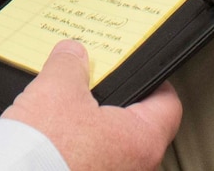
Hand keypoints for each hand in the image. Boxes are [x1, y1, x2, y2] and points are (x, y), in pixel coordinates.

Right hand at [0, 40, 181, 170]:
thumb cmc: (45, 152)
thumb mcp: (56, 89)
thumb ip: (70, 65)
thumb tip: (72, 54)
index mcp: (142, 140)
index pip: (168, 104)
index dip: (154, 80)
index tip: (142, 69)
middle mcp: (136, 167)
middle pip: (139, 126)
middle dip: (117, 103)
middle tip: (98, 84)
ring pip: (114, 147)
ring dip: (96, 128)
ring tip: (70, 109)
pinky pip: (94, 162)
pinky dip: (82, 148)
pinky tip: (57, 135)